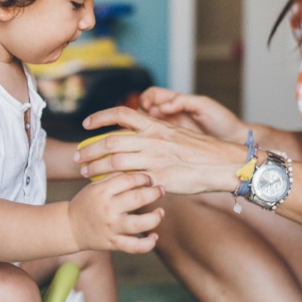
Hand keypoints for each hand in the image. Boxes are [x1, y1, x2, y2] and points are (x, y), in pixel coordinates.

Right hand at [67, 171, 164, 253]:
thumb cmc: (86, 203)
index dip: (144, 177)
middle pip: (138, 198)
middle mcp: (108, 209)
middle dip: (154, 193)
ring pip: (140, 224)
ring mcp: (111, 227)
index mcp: (103, 191)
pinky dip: (148, 243)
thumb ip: (114, 178)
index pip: (129, 179)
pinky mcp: (113, 243)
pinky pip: (135, 246)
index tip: (149, 179)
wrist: (70, 227)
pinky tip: (154, 236)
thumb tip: (138, 171)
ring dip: (155, 217)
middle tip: (160, 191)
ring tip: (160, 212)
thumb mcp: (95, 186)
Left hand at [78, 106, 244, 194]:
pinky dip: (115, 183)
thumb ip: (155, 134)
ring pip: (115, 161)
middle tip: (78, 157)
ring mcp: (155, 159)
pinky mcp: (160, 178)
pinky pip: (130, 181)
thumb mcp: (176, 134)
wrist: (223, 164)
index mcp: (156, 126)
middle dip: (90, 149)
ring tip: (85, 172)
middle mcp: (153, 139)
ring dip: (96, 167)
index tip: (85, 125)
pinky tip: (106, 187)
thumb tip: (137, 135)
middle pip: (111, 141)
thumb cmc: (201, 151)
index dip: (100, 118)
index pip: (121, 114)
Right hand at [138, 87, 247, 141]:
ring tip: (144, 137)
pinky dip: (149, 143)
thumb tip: (164, 106)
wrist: (234, 140)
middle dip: (138, 116)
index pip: (152, 95)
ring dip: (142, 131)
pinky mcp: (172, 145)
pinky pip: (155, 142)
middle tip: (142, 124)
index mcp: (176, 102)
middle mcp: (170, 115)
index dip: (145, 99)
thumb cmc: (222, 120)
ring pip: (146, 128)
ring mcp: (170, 131)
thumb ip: (183, 101)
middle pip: (144, 111)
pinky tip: (151, 148)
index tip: (147, 107)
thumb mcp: (204, 105)